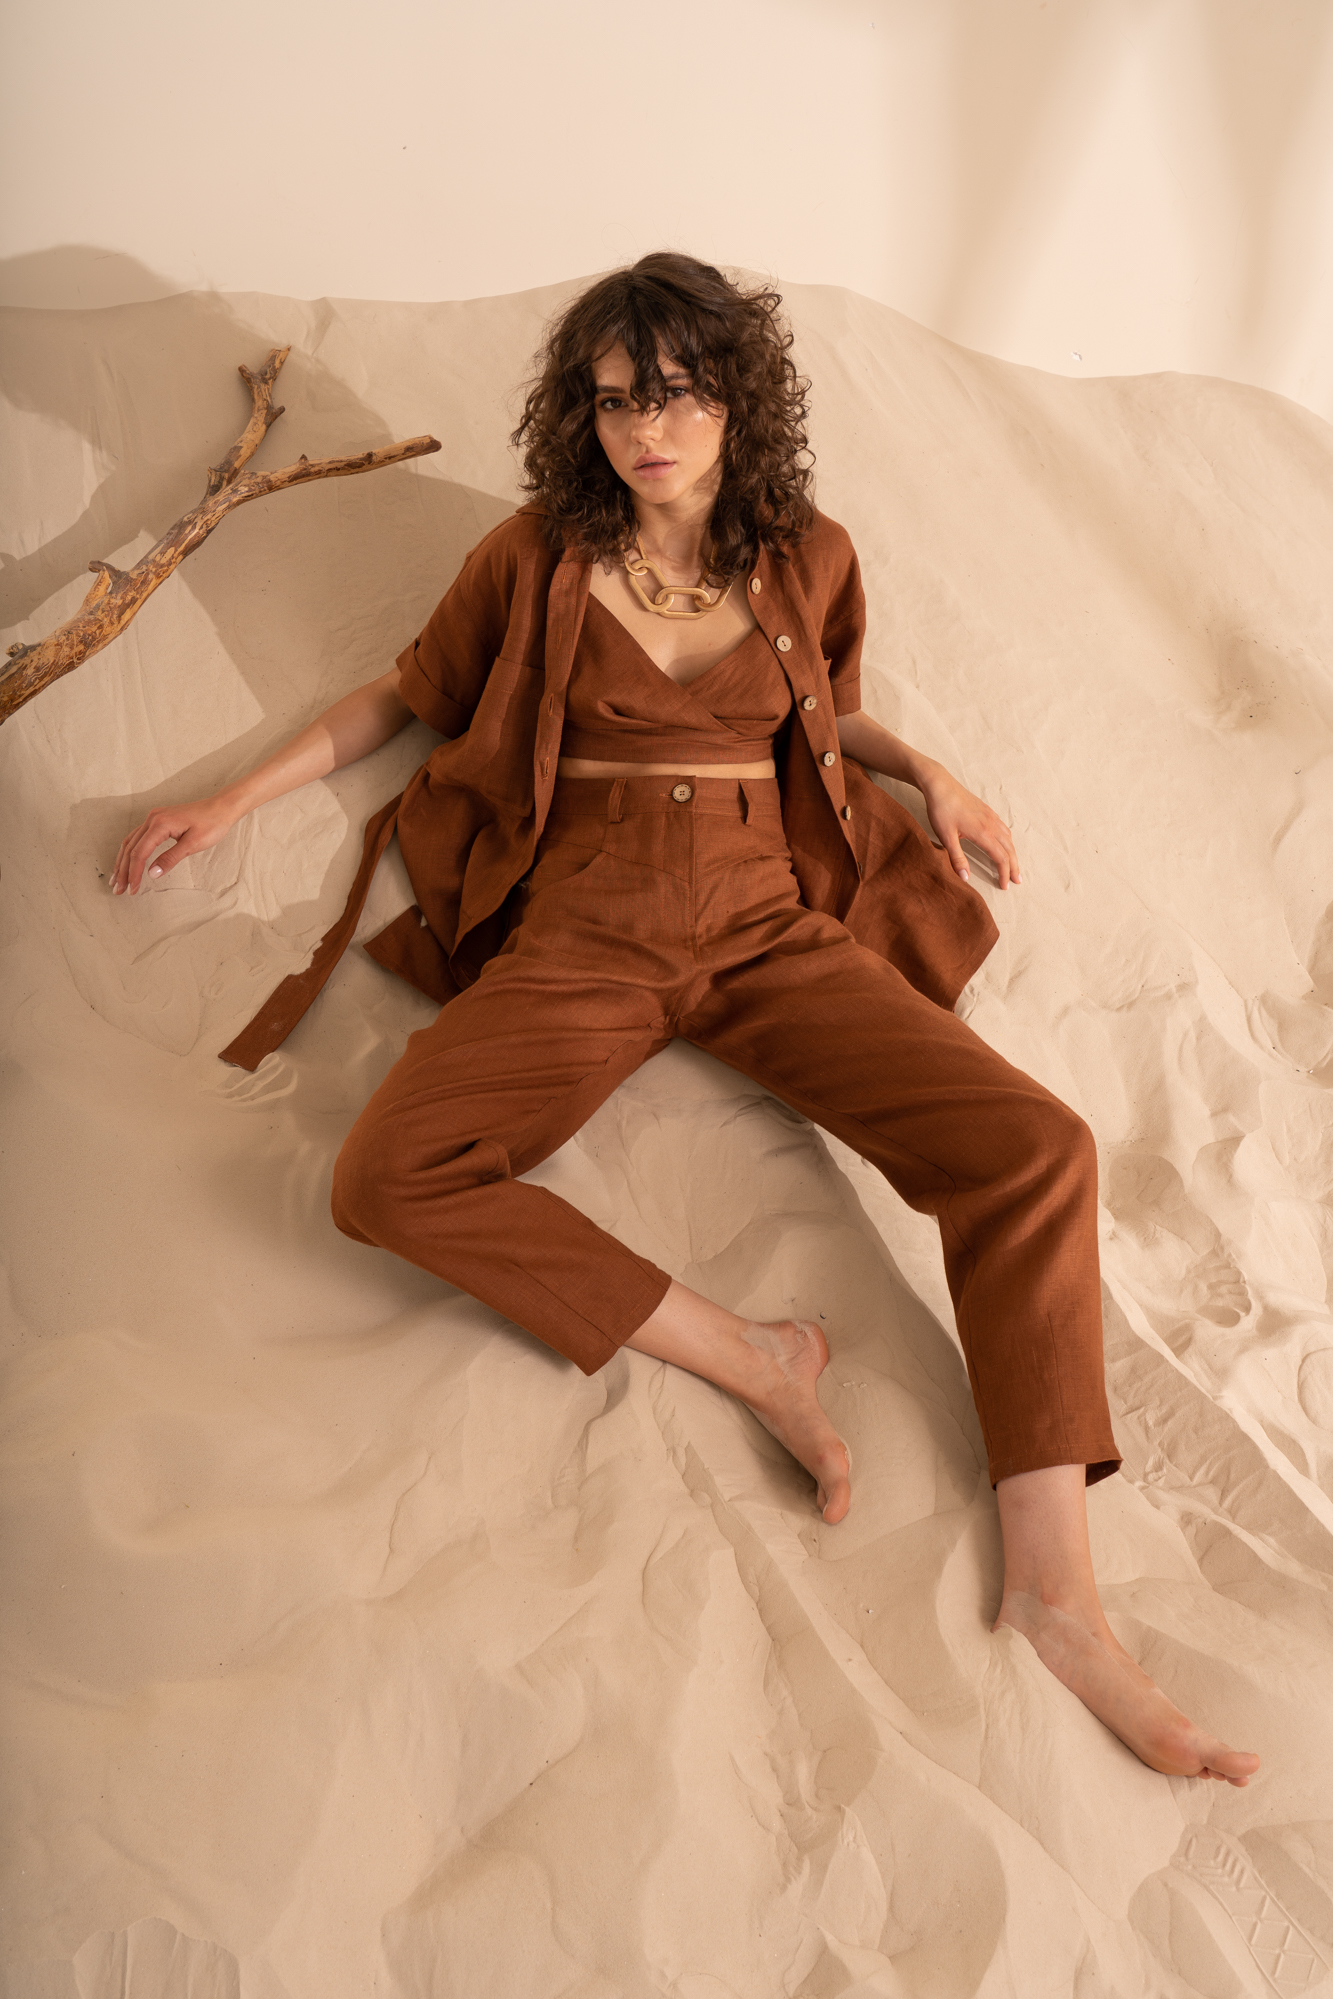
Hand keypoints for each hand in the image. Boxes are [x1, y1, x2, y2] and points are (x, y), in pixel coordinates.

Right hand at [112, 795, 238, 894]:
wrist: (222, 808)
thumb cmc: (211, 824)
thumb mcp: (193, 844)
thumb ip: (170, 858)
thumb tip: (151, 873)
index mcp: (160, 824)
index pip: (140, 852)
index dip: (134, 873)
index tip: (132, 889)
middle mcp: (152, 819)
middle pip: (130, 847)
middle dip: (122, 870)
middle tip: (118, 889)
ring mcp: (154, 818)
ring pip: (130, 842)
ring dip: (122, 862)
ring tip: (117, 880)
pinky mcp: (158, 820)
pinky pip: (137, 837)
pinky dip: (130, 852)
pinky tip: (127, 862)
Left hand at [917, 761, 1021, 889]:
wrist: (940, 785)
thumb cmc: (941, 810)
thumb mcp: (946, 837)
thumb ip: (957, 858)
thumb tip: (966, 878)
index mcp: (983, 833)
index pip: (1001, 858)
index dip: (1004, 873)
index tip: (1004, 886)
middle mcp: (991, 824)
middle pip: (1009, 849)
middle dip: (1014, 866)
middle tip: (1017, 881)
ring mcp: (991, 816)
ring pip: (1009, 838)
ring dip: (1012, 854)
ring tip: (1013, 866)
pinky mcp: (987, 811)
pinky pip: (1004, 828)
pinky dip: (1008, 841)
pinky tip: (1004, 844)